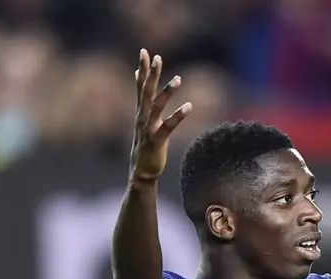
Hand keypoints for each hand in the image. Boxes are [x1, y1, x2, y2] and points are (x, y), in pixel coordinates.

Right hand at [130, 49, 191, 182]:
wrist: (142, 172)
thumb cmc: (146, 145)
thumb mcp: (144, 123)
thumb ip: (145, 104)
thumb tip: (141, 87)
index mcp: (141, 112)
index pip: (140, 87)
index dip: (143, 70)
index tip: (145, 53)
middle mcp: (142, 118)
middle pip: (146, 91)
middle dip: (151, 74)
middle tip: (156, 56)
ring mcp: (148, 129)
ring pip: (157, 106)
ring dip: (167, 92)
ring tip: (178, 78)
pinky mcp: (156, 141)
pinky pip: (168, 126)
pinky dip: (178, 116)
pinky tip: (189, 106)